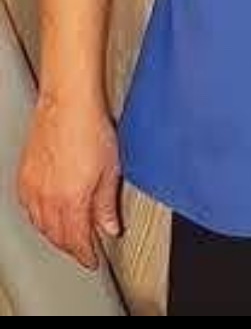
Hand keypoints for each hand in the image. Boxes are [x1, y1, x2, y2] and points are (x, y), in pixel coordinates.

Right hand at [18, 96, 121, 268]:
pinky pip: (29, 208)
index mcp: (71, 200)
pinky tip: (49, 214)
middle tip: (83, 249)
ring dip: (55, 233)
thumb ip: (107, 203)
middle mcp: (47, 199)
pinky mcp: (24, 177)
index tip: (93, 260)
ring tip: (69, 234)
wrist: (67, 105)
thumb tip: (110, 227)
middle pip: (57, 235)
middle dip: (71, 246)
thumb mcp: (110, 169)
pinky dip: (40, 217)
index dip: (86, 254)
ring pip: (41, 224)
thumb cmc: (91, 129)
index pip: (77, 240)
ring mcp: (32, 188)